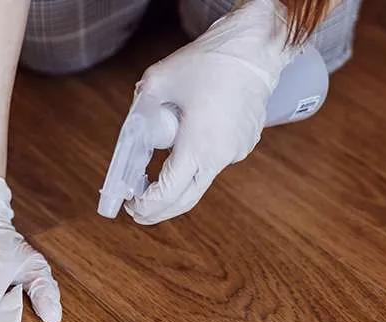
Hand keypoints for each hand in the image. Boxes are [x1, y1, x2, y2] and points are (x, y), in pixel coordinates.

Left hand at [125, 0, 298, 223]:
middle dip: (159, 210)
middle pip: (186, 199)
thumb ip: (139, 109)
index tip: (130, 206)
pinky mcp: (244, 144)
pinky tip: (183, 146)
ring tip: (152, 178)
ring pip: (201, 181)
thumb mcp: (157, 82)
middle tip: (137, 210)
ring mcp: (236, 152)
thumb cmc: (209, 61)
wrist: (255, 48)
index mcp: (199, 146)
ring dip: (176, 185)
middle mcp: (221, 156)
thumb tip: (131, 130)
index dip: (147, 206)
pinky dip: (195, 164)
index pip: (169, 192)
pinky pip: (215, 162)